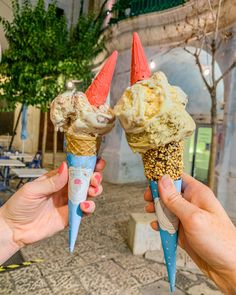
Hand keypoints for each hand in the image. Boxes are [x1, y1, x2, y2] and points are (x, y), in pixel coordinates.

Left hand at [0, 159, 104, 262]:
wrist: (14, 229)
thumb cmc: (19, 206)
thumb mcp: (33, 190)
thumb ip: (52, 181)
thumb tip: (65, 167)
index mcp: (57, 179)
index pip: (75, 168)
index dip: (87, 165)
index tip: (96, 162)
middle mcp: (65, 189)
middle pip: (86, 180)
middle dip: (95, 177)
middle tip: (95, 178)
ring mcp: (69, 202)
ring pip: (89, 194)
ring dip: (95, 190)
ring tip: (92, 191)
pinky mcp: (70, 216)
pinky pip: (85, 211)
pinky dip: (89, 207)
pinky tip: (84, 206)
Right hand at [144, 174, 235, 293]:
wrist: (228, 268)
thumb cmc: (219, 241)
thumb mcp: (193, 217)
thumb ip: (175, 199)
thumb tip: (162, 180)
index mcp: (197, 194)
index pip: (177, 177)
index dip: (163, 178)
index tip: (151, 182)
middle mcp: (192, 204)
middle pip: (169, 193)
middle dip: (157, 195)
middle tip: (148, 199)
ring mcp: (187, 218)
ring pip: (167, 208)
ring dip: (157, 210)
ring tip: (150, 212)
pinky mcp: (184, 231)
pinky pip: (168, 224)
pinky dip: (160, 225)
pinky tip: (157, 227)